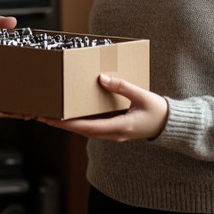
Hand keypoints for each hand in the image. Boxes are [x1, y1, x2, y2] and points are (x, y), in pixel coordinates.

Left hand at [39, 75, 168, 141]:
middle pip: (83, 131)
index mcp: (120, 127)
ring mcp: (114, 134)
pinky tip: (71, 116)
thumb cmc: (158, 110)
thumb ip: (122, 87)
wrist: (170, 125)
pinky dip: (79, 123)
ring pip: (86, 131)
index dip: (70, 124)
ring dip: (69, 125)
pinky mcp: (114, 130)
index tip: (55, 119)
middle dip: (62, 125)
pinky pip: (93, 128)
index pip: (89, 127)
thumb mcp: (142, 96)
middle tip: (43, 116)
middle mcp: (114, 134)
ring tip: (52, 116)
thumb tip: (102, 78)